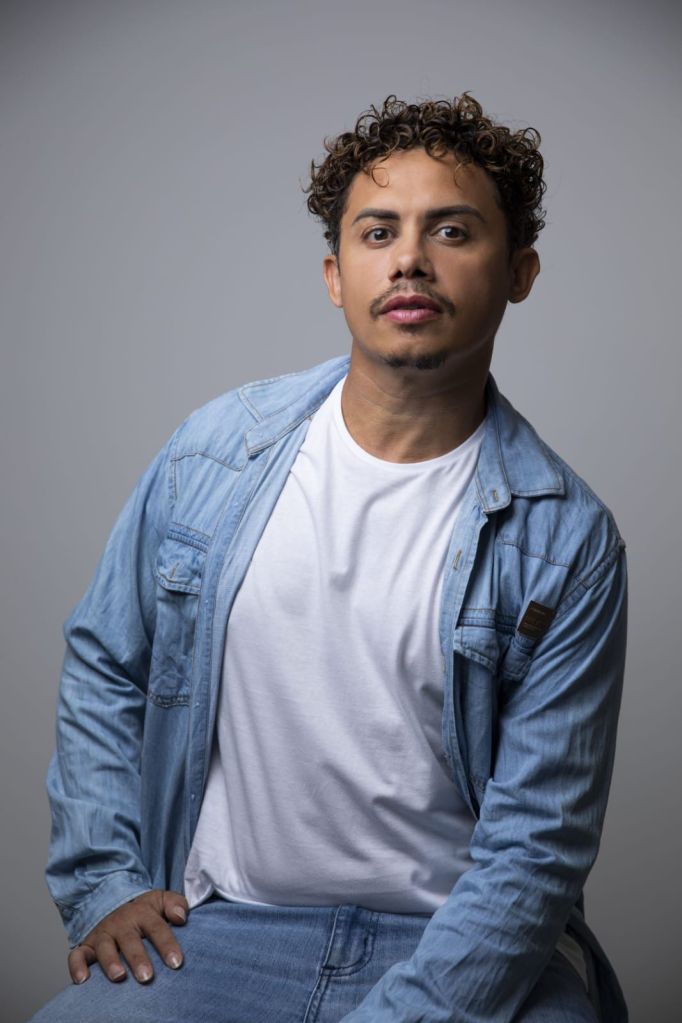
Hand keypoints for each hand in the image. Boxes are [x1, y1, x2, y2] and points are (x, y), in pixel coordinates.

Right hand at [67, 889, 188, 984]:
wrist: (115, 903)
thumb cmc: (144, 911)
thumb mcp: (161, 901)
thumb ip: (176, 905)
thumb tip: (181, 917)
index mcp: (142, 913)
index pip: (157, 928)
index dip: (166, 945)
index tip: (176, 963)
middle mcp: (121, 923)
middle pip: (129, 940)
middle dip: (138, 958)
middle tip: (147, 976)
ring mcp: (102, 934)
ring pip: (104, 948)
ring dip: (110, 962)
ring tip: (119, 977)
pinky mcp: (86, 946)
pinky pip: (77, 955)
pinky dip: (76, 967)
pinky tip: (82, 981)